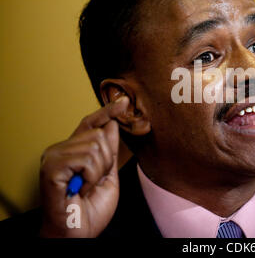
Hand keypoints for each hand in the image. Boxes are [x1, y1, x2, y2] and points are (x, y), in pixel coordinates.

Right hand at [39, 97, 128, 236]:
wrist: (78, 233)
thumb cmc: (91, 209)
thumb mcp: (108, 175)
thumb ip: (109, 150)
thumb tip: (112, 123)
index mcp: (74, 151)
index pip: (90, 124)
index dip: (106, 112)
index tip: (122, 102)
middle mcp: (61, 150)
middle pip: (98, 134)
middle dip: (107, 160)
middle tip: (95, 181)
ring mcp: (54, 157)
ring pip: (95, 145)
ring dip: (99, 172)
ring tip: (87, 187)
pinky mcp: (51, 167)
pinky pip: (86, 159)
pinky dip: (90, 177)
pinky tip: (80, 189)